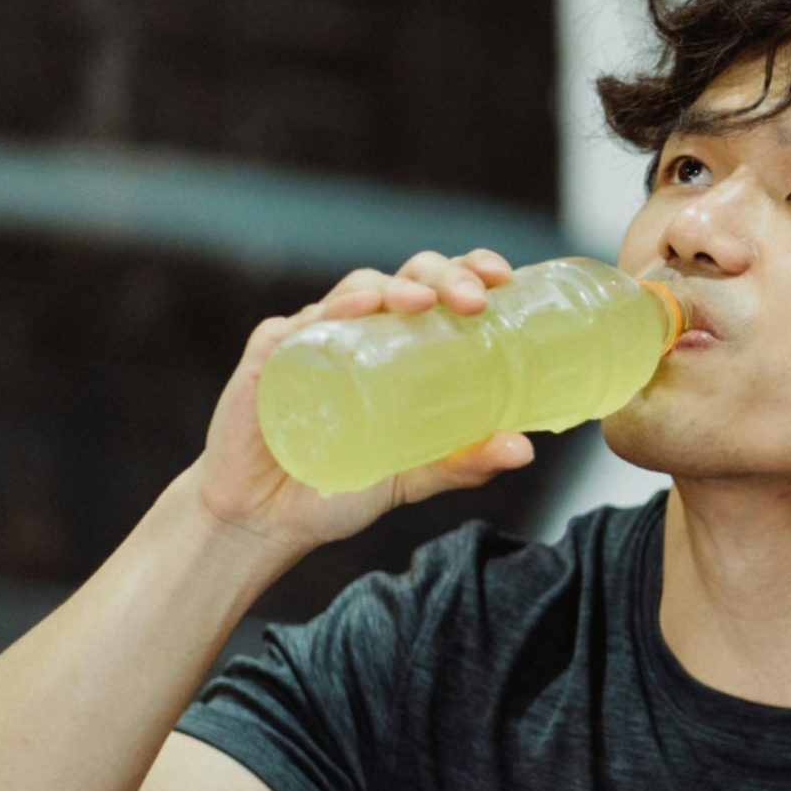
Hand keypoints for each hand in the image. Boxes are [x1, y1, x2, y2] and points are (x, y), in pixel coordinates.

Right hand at [178, 248, 534, 559]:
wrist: (266, 520)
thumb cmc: (341, 485)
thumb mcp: (414, 476)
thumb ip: (463, 462)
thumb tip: (523, 450)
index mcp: (402, 344)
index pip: (440, 288)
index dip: (471, 270)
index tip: (502, 279)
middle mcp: (361, 330)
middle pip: (407, 277)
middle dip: (444, 276)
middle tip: (473, 300)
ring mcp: (314, 338)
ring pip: (357, 288)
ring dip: (392, 286)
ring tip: (420, 302)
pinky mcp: (268, 358)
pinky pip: (296, 324)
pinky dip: (329, 311)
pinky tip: (355, 310)